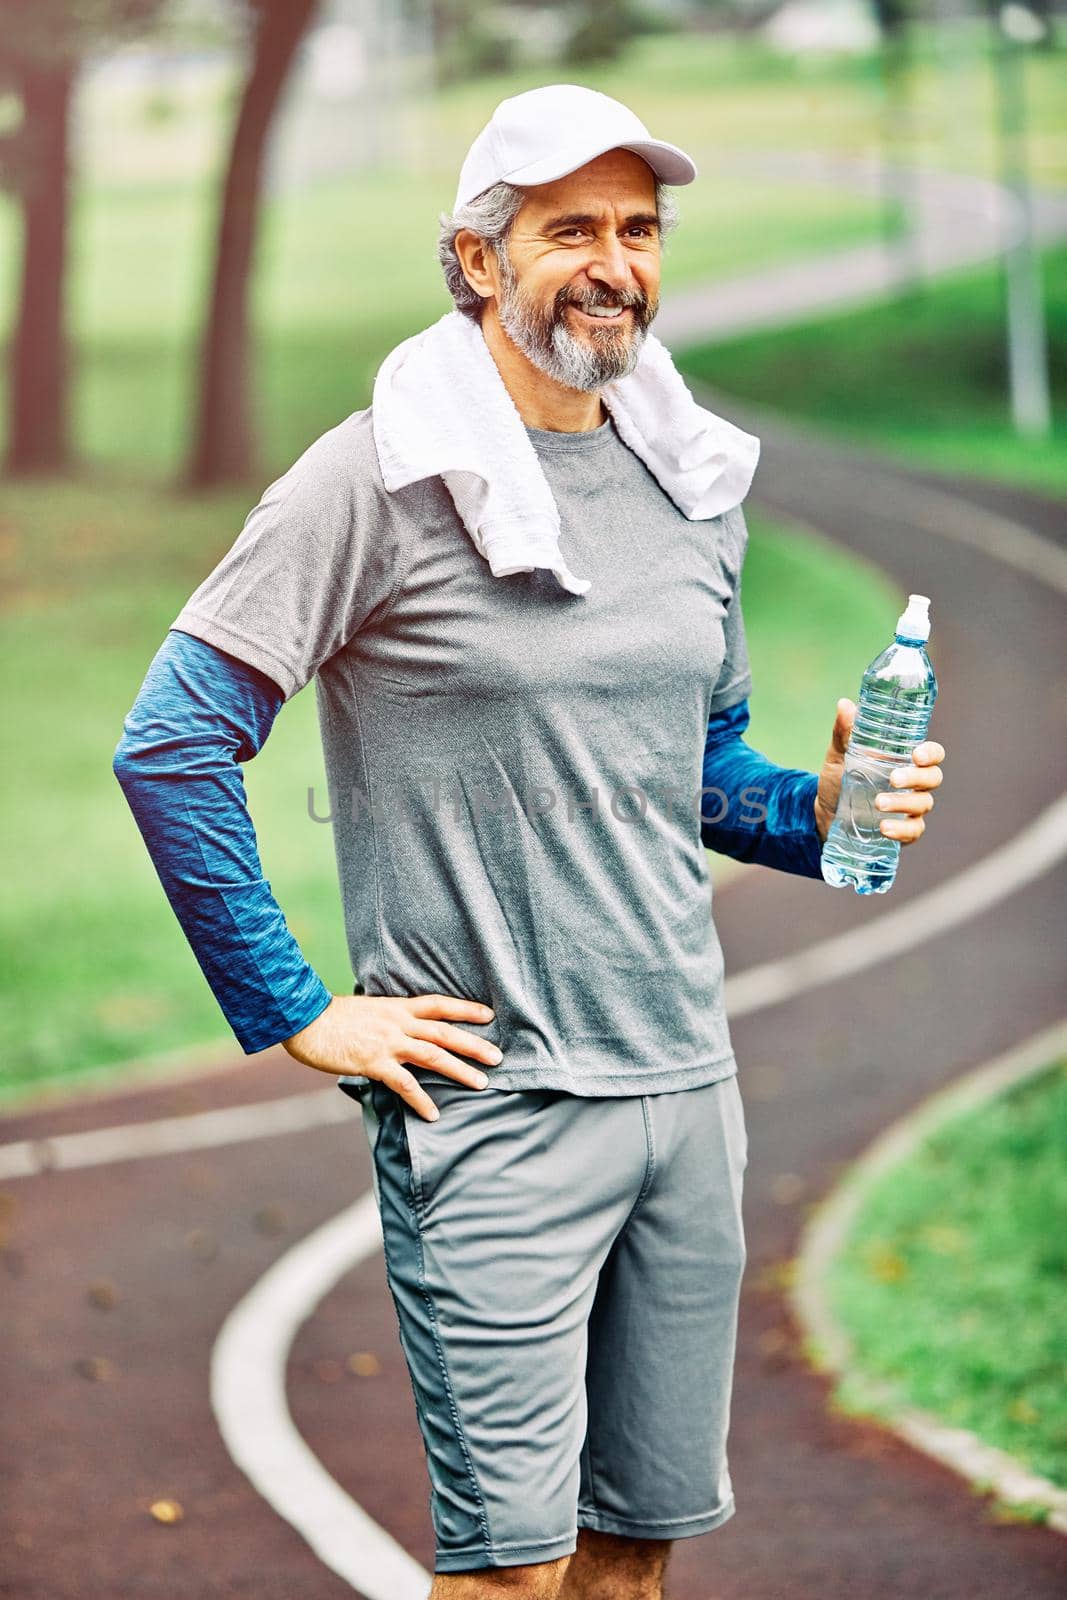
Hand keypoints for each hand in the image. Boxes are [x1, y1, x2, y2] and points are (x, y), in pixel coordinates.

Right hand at [282, 993, 502, 1120]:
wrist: (304, 1018)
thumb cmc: (330, 1017)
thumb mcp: (365, 1009)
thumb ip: (386, 1018)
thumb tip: (398, 1027)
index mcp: (397, 1007)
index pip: (439, 1004)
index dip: (465, 1008)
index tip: (489, 1014)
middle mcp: (398, 1022)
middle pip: (445, 1032)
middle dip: (474, 1044)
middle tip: (498, 1057)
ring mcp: (387, 1042)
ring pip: (433, 1055)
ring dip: (460, 1070)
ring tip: (482, 1083)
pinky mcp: (373, 1062)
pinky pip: (404, 1083)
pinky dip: (421, 1100)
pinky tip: (433, 1114)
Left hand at [813, 697, 945, 845]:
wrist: (824, 813)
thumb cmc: (839, 779)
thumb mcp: (838, 756)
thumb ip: (844, 733)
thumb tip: (845, 705)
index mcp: (904, 761)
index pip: (932, 755)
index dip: (931, 754)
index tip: (916, 754)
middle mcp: (914, 784)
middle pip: (932, 778)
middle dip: (916, 777)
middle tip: (893, 778)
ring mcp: (910, 809)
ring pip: (922, 804)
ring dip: (902, 803)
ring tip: (878, 803)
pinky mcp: (902, 832)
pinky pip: (912, 832)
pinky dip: (900, 830)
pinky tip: (884, 827)